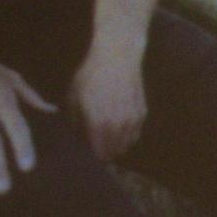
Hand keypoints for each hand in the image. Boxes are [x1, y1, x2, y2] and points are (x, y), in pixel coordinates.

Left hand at [68, 46, 146, 160]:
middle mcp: (118, 125)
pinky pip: (135, 134)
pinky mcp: (142, 113)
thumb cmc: (91, 75)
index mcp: (98, 123)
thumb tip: (76, 135)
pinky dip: (127, 137)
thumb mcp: (74, 97)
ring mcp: (132, 120)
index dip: (93, 159)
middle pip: (113, 152)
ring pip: (126, 145)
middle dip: (105, 155)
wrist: (118, 57)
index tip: (88, 159)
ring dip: (117, 148)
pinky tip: (119, 132)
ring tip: (108, 145)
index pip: (98, 152)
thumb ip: (74, 121)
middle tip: (97, 153)